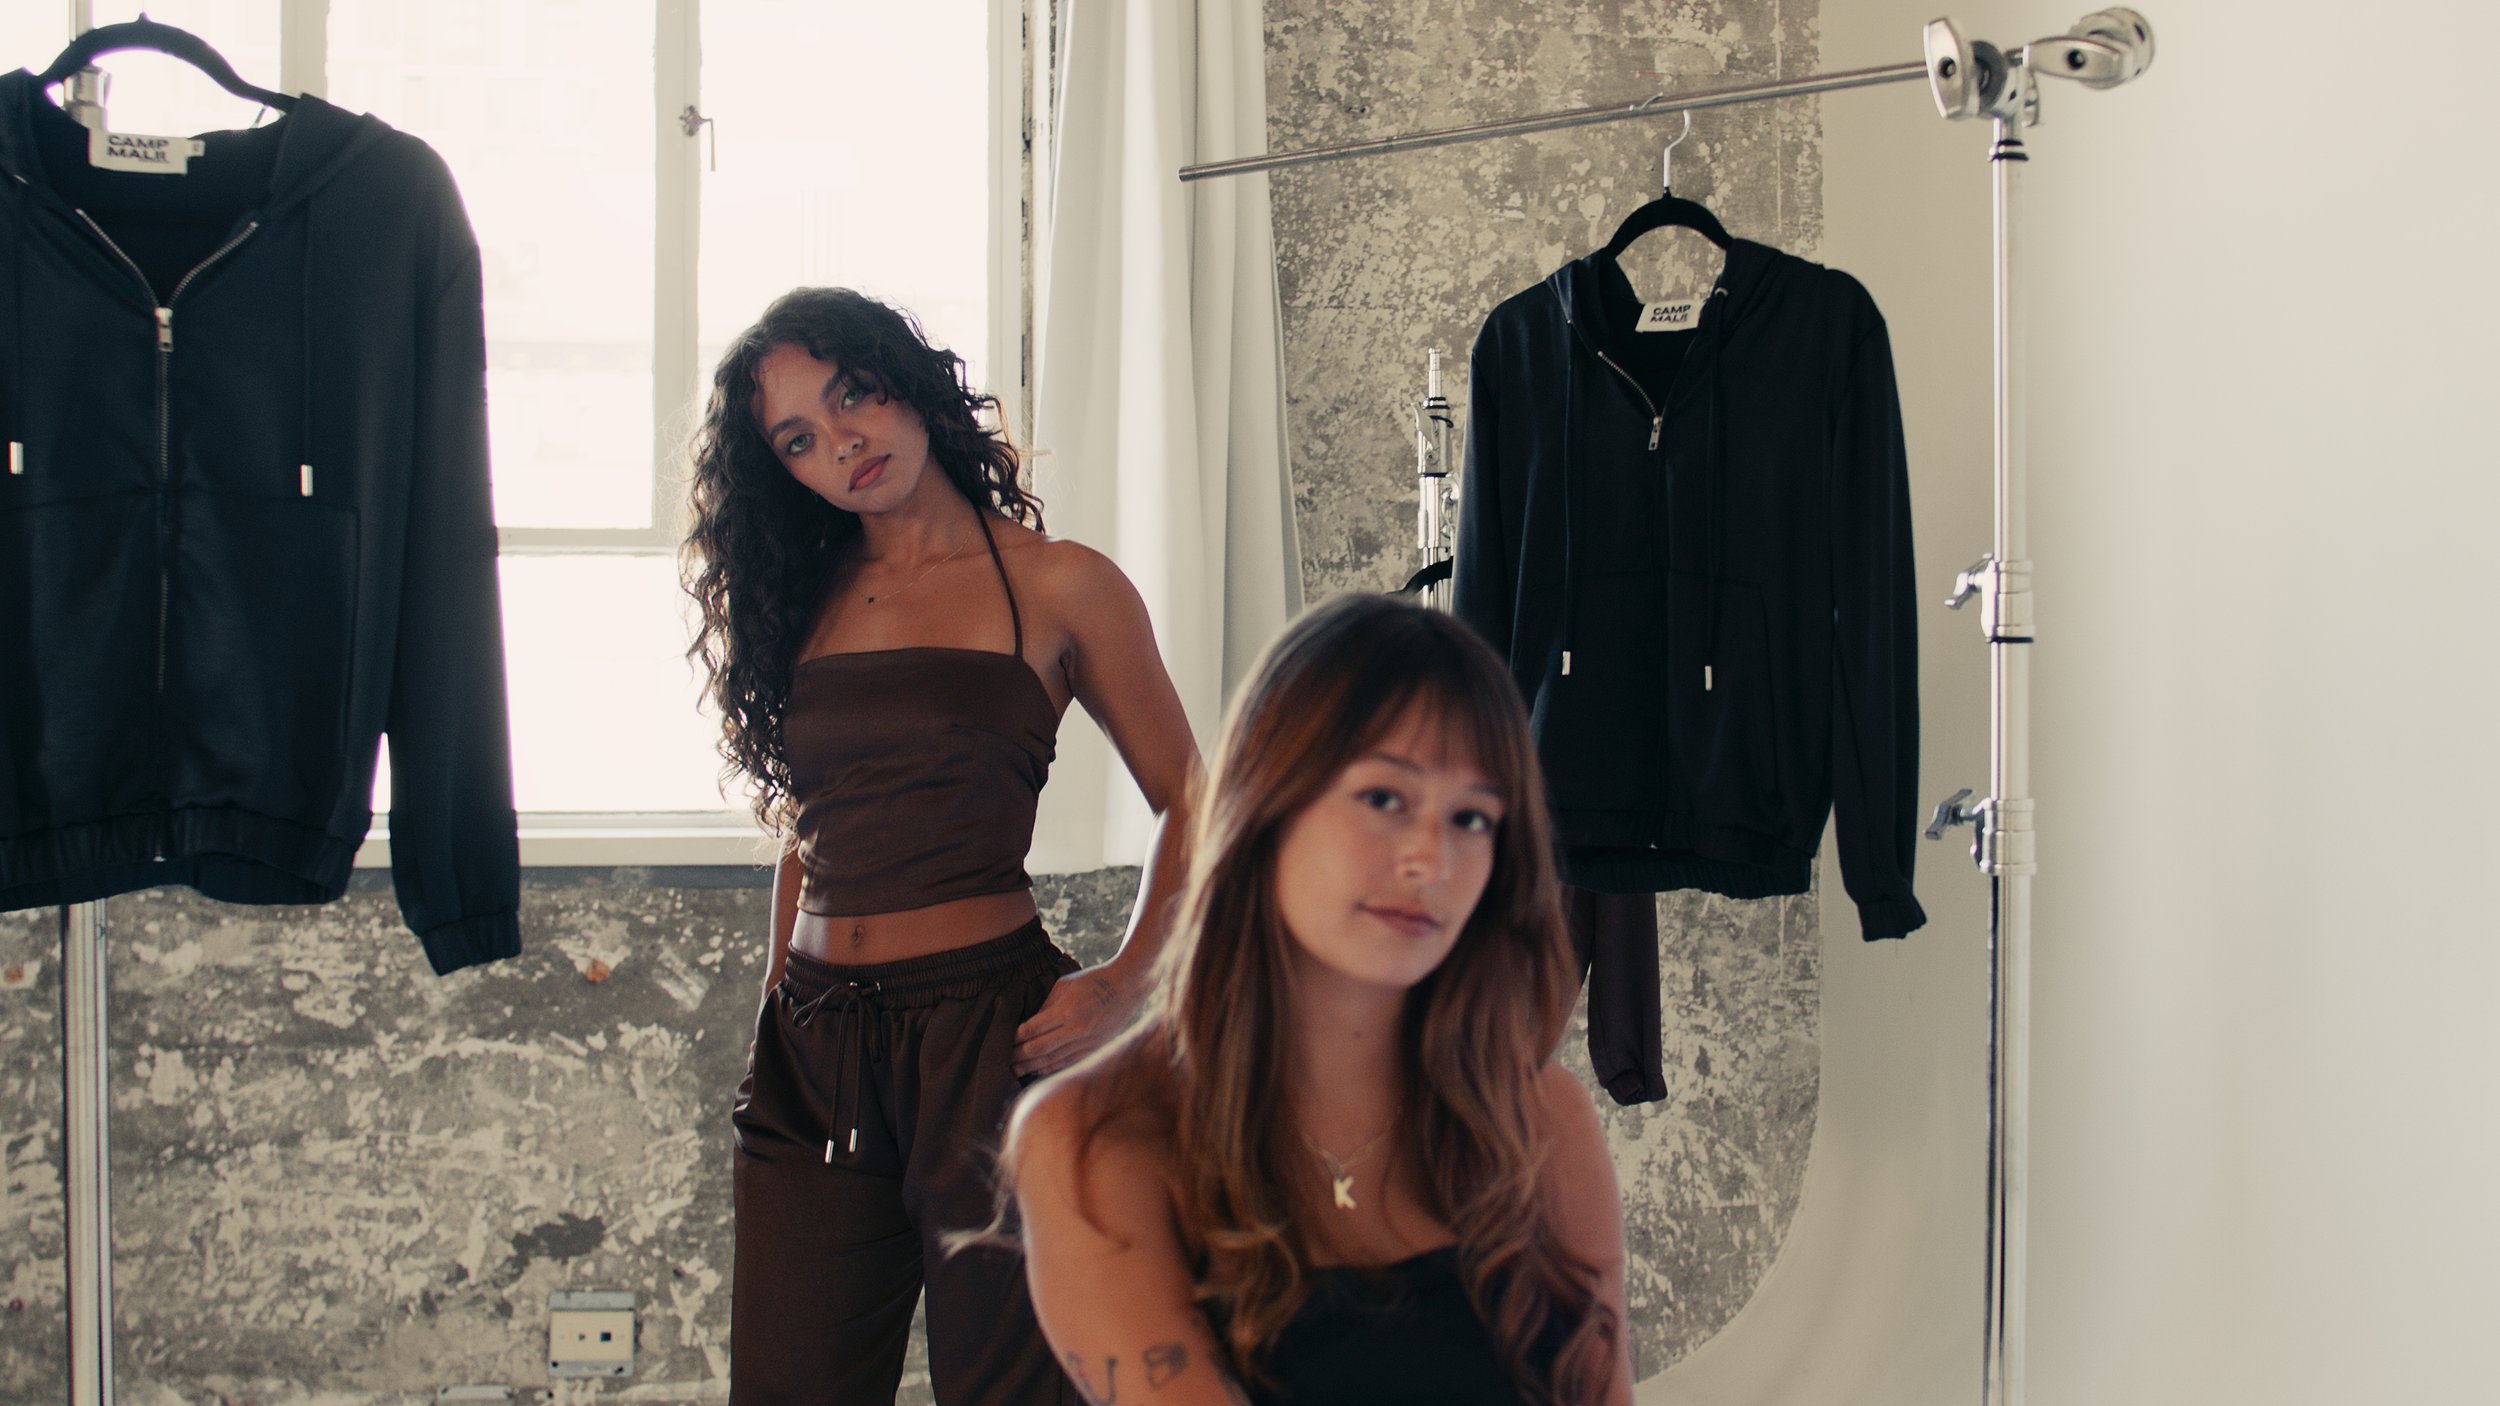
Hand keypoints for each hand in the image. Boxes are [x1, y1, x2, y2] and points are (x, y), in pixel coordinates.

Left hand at [1013, 961, 1146, 1078]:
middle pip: (1039, 1049)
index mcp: (1066, 1010)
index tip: (1003, 1040)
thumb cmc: (1093, 980)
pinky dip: (1051, 1069)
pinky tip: (1038, 1071)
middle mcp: (1076, 1029)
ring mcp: (1087, 1042)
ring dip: (1032, 1067)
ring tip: (1015, 1070)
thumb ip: (1046, 1006)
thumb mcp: (1064, 985)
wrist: (1127, 986)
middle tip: (1003, 1060)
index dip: (1014, 1038)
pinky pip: (1068, 1063)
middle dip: (1018, 1056)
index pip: (1032, 1030)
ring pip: (1053, 1061)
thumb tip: (1028, 1025)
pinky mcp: (1095, 1048)